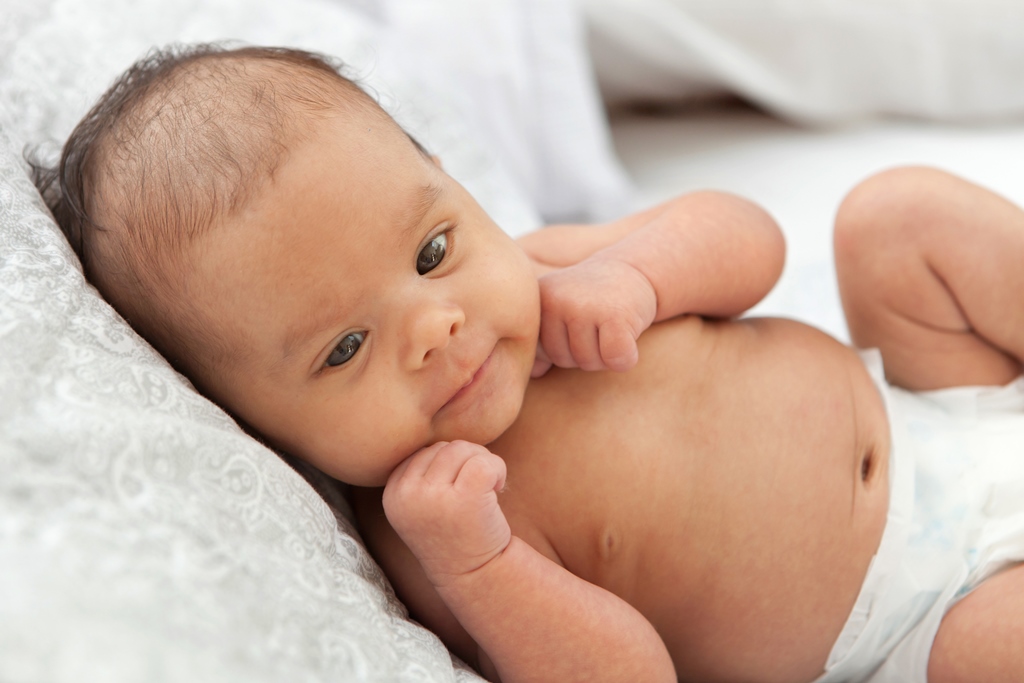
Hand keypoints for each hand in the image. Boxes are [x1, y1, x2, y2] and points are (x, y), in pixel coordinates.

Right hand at [382, 441, 510, 587]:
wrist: (477, 576)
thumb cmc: (456, 533)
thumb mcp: (424, 503)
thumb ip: (423, 471)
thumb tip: (445, 419)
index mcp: (392, 493)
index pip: (424, 451)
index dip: (449, 464)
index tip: (459, 489)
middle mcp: (406, 495)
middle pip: (444, 447)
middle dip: (468, 461)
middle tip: (478, 490)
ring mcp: (433, 498)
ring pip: (464, 449)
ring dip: (484, 464)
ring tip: (487, 491)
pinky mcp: (463, 499)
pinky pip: (484, 460)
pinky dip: (498, 468)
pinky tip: (498, 489)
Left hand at [533, 258, 656, 375]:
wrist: (634, 269)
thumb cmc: (594, 299)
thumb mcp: (562, 312)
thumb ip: (543, 341)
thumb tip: (535, 373)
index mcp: (539, 299)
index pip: (542, 353)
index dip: (564, 347)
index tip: (579, 322)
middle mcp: (556, 299)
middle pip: (563, 360)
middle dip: (585, 353)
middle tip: (600, 323)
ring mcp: (584, 306)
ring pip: (588, 363)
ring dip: (606, 356)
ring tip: (612, 326)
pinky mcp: (615, 315)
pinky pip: (615, 360)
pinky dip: (626, 358)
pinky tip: (630, 336)